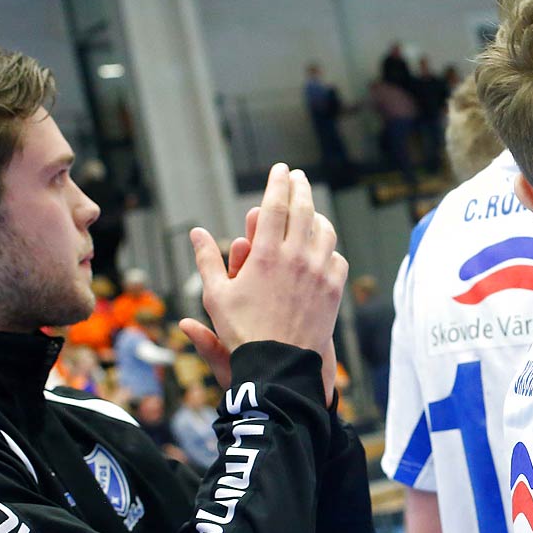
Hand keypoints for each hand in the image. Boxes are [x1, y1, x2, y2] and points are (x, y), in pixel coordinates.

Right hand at [180, 165, 345, 393]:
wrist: (278, 363)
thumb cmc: (241, 331)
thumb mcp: (216, 295)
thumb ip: (207, 259)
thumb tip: (195, 232)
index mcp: (266, 254)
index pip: (276, 205)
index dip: (278, 183)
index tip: (280, 169)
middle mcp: (297, 258)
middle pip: (304, 210)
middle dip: (301, 188)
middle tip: (298, 176)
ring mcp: (319, 273)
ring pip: (325, 232)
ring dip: (318, 216)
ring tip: (312, 209)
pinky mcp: (333, 290)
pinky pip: (336, 259)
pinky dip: (329, 249)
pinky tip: (323, 247)